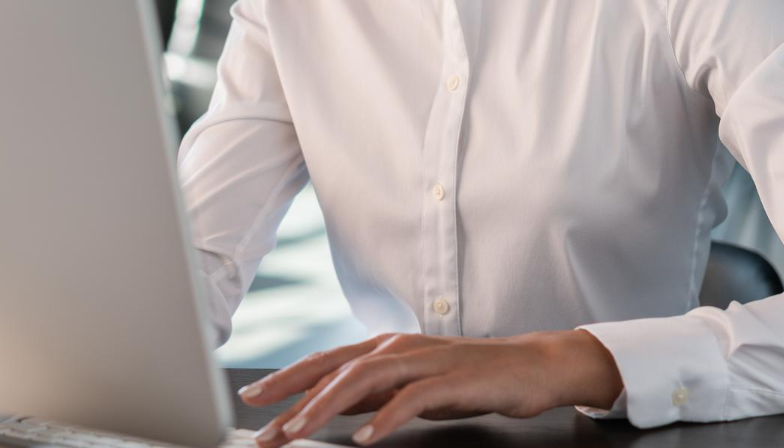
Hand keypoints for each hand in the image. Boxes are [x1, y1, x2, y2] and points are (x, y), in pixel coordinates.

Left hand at [237, 329, 622, 445]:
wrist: (530, 367)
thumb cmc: (469, 378)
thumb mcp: (409, 386)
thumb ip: (370, 393)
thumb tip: (326, 406)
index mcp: (385, 348)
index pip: (326, 363)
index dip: (286, 381)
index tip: (253, 402)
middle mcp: (398, 347)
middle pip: (335, 367)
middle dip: (293, 395)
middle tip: (264, 426)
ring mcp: (425, 360)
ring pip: (365, 378)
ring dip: (327, 406)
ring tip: (300, 431)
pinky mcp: (453, 379)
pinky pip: (412, 398)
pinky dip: (385, 417)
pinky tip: (366, 437)